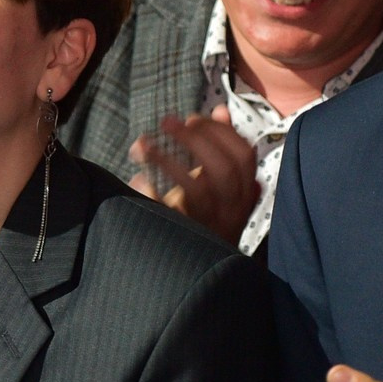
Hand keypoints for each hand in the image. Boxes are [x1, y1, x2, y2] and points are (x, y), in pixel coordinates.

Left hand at [128, 109, 260, 245]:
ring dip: (168, 162)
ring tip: (143, 144)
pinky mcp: (186, 240)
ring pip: (198, 191)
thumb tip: (221, 109)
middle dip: (195, 139)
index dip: (220, 132)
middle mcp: (232, 212)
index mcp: (244, 195)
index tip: (193, 118)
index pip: (244, 156)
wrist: (199, 273)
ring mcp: (210, 228)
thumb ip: (221, 146)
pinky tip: (138, 177)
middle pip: (223, 170)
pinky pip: (170, 215)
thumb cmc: (206, 216)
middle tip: (167, 122)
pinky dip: (152, 193)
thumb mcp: (220, 183)